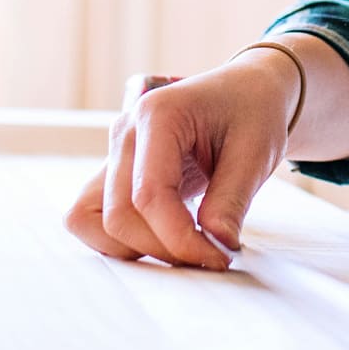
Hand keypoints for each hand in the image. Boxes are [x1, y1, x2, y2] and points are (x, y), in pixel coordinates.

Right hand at [62, 56, 299, 269]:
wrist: (248, 91)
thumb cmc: (252, 110)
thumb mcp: (256, 152)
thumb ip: (232, 200)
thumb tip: (216, 245)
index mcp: (158, 115)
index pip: (148, 195)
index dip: (179, 238)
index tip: (218, 257)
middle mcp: (125, 133)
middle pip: (117, 215)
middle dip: (163, 248)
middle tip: (211, 255)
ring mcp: (115, 153)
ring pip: (92, 220)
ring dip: (136, 247)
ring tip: (186, 247)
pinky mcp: (116, 172)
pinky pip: (96, 216)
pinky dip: (125, 239)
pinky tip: (167, 238)